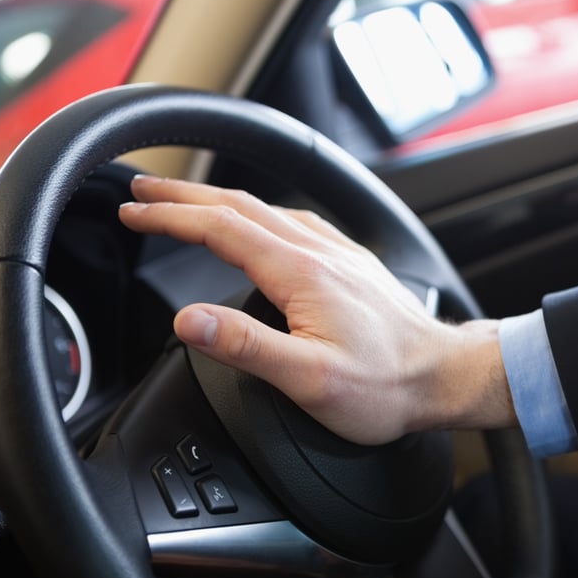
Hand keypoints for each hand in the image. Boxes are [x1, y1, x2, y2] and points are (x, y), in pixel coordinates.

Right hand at [119, 175, 515, 443]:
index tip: (134, 212)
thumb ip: (247, 346)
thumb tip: (189, 320)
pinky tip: (261, 223)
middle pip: (240, 207)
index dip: (171, 217)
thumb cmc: (385, 386)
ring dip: (220, 201)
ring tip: (187, 202)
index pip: (221, 228)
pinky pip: (298, 221)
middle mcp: (320, 252)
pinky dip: (260, 213)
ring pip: (269, 210)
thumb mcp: (309, 379)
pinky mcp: (352, 264)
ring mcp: (339, 254)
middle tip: (142, 191)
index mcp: (301, 273)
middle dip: (185, 195)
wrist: (444, 376)